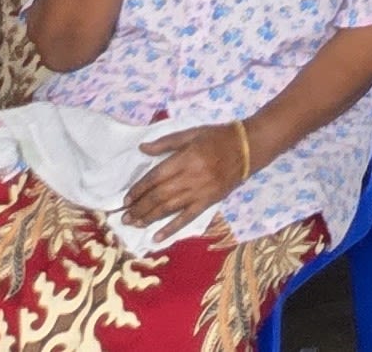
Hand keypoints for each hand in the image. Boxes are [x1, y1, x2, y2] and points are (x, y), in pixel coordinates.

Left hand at [126, 123, 249, 225]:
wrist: (247, 148)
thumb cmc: (217, 137)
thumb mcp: (191, 133)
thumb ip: (166, 142)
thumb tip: (142, 149)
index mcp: (184, 159)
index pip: (155, 177)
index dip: (138, 189)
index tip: (126, 199)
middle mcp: (189, 178)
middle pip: (159, 196)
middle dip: (139, 207)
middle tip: (124, 217)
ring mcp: (199, 192)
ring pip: (169, 208)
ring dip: (149, 218)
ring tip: (134, 224)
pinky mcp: (208, 202)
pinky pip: (187, 218)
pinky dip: (171, 228)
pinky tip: (158, 237)